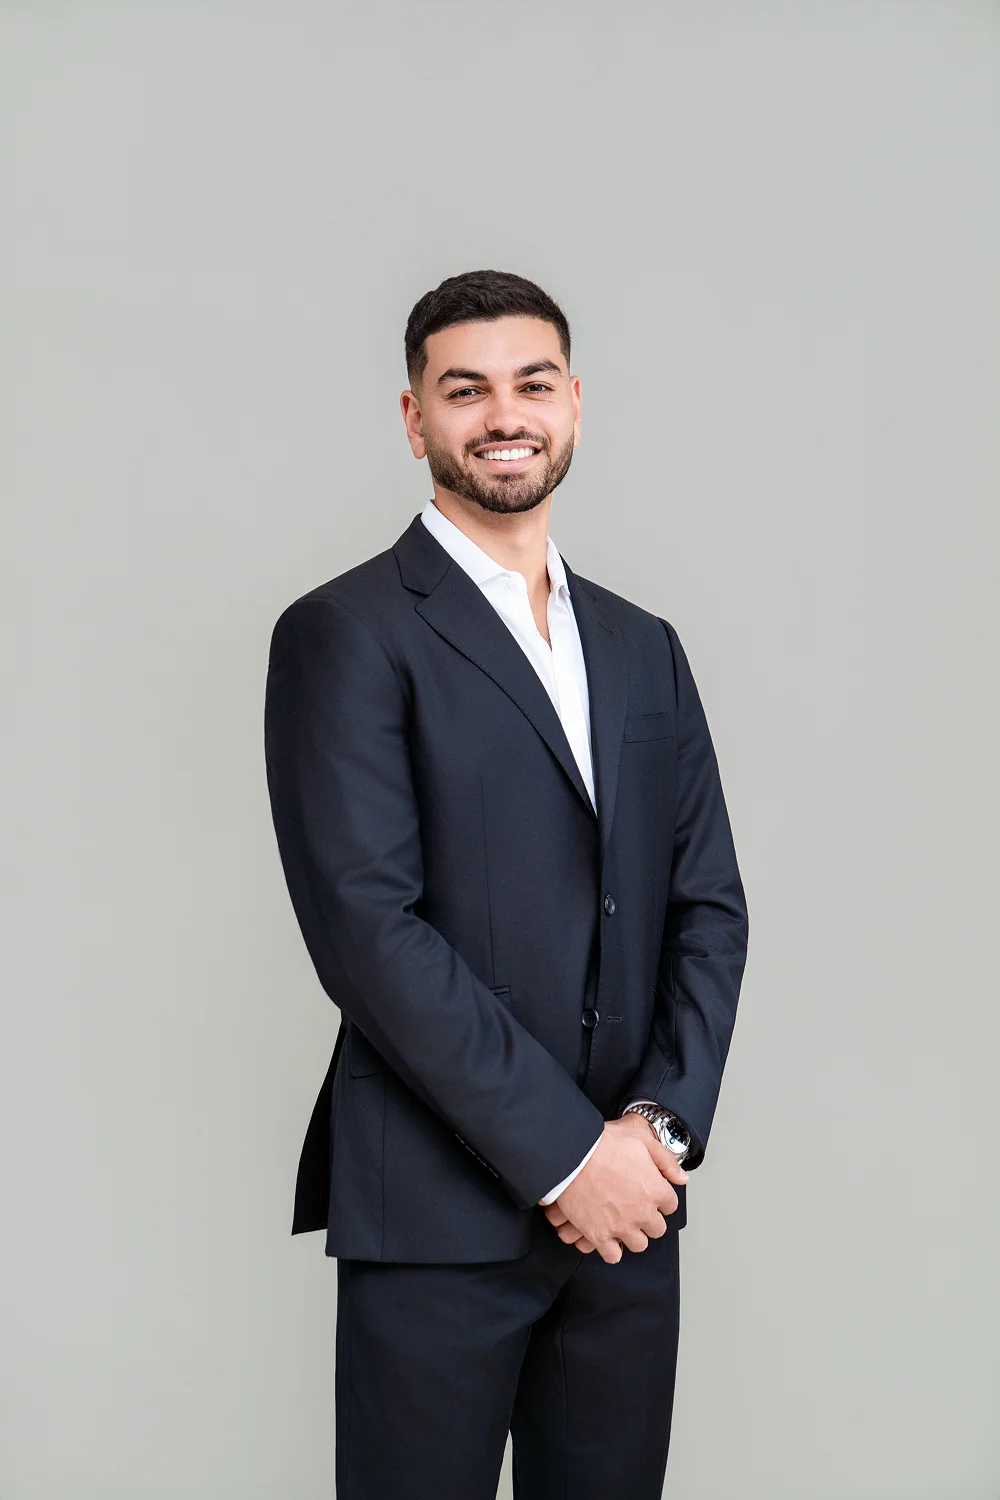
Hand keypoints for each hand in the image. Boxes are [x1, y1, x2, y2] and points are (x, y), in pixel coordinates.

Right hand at [541, 1114, 688, 1263]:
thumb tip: (682, 1178)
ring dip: (633, 1235)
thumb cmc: (604, 1145)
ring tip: (622, 1223)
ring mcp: (621, 1227)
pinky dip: (612, 1249)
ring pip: (638, 1244)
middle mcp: (642, 1213)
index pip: (670, 1206)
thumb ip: (666, 1161)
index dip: (660, 1199)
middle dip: (649, 1219)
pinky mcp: (599, 1236)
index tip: (651, 1194)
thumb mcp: (642, 1140)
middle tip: (636, 1208)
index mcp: (655, 1190)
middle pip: (657, 1229)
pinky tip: (608, 1237)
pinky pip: (613, 1256)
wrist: (572, 1157)